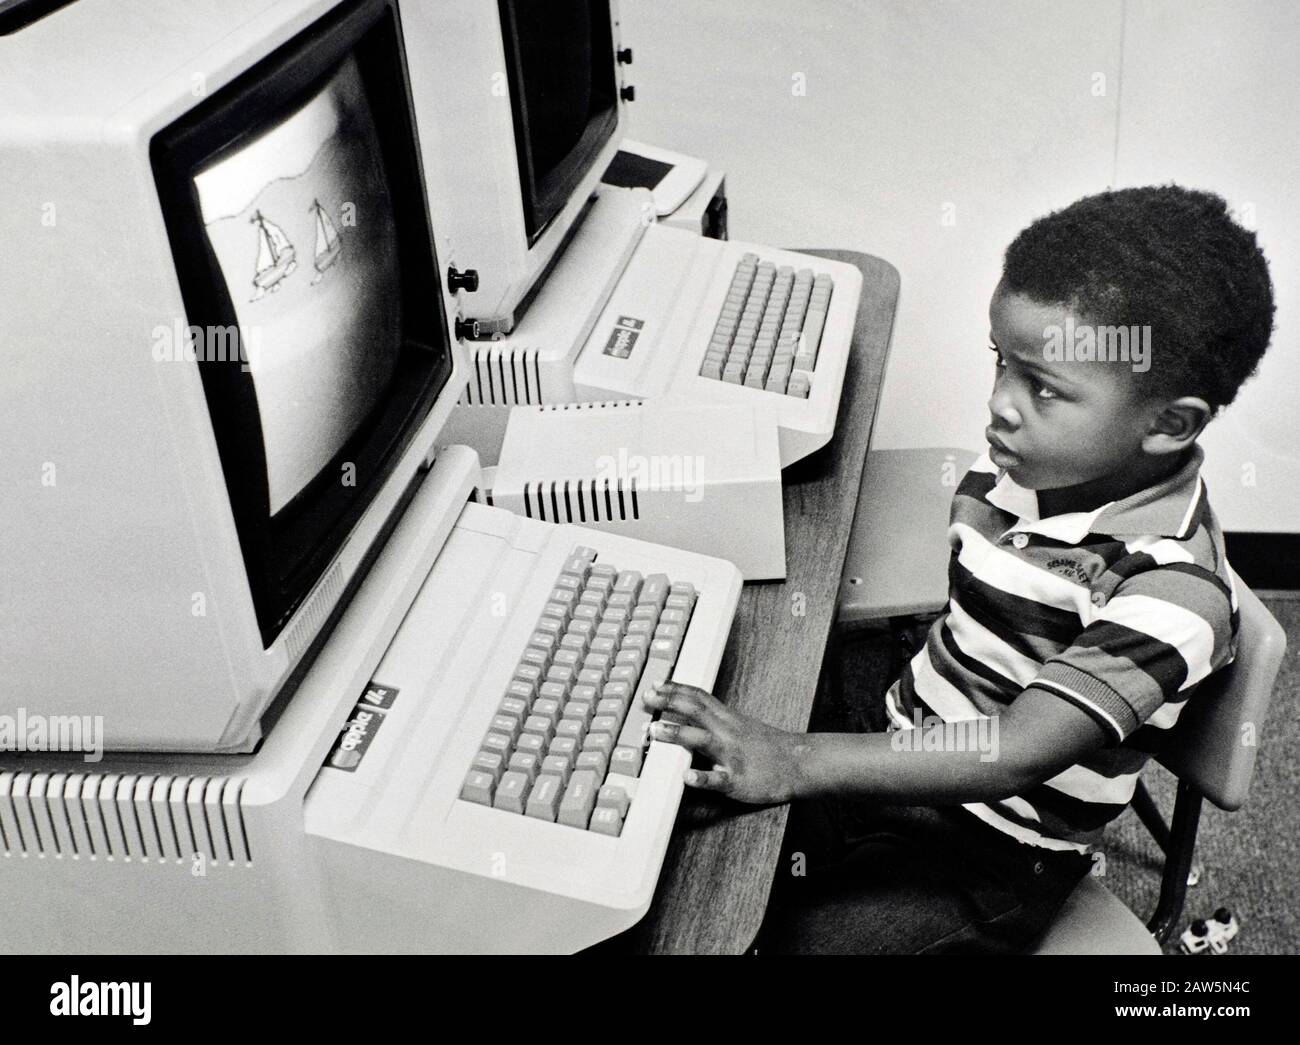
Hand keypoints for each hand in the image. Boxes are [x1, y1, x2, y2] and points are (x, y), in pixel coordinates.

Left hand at [642, 681, 804, 804]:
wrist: (799, 763)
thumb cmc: (768, 747)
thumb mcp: (741, 725)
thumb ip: (716, 720)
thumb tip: (688, 716)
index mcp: (728, 719)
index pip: (699, 697)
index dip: (676, 689)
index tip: (656, 684)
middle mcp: (728, 732)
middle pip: (696, 711)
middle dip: (670, 702)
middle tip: (647, 698)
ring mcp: (732, 755)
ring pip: (702, 740)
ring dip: (677, 734)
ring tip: (655, 732)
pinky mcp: (739, 780)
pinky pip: (719, 779)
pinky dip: (702, 778)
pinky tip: (686, 778)